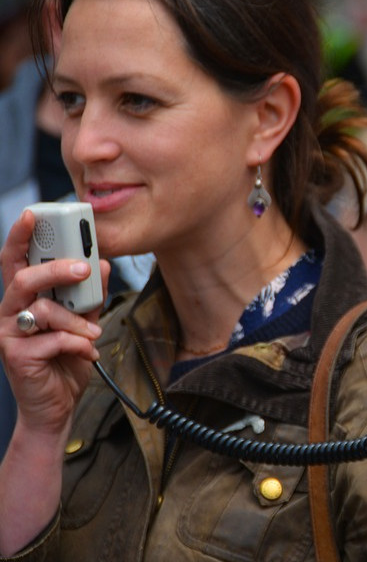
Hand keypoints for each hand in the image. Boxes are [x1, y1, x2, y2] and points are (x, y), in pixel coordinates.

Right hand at [0, 210, 109, 437]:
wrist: (57, 407)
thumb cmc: (65, 361)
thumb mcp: (83, 322)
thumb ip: (90, 295)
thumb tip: (103, 265)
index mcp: (24, 299)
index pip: (15, 261)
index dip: (19, 236)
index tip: (34, 214)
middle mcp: (10, 313)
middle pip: (24, 279)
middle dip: (56, 270)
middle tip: (84, 269)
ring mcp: (9, 335)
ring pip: (43, 311)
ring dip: (77, 321)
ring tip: (93, 334)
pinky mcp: (16, 357)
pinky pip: (52, 340)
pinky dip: (77, 345)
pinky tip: (86, 352)